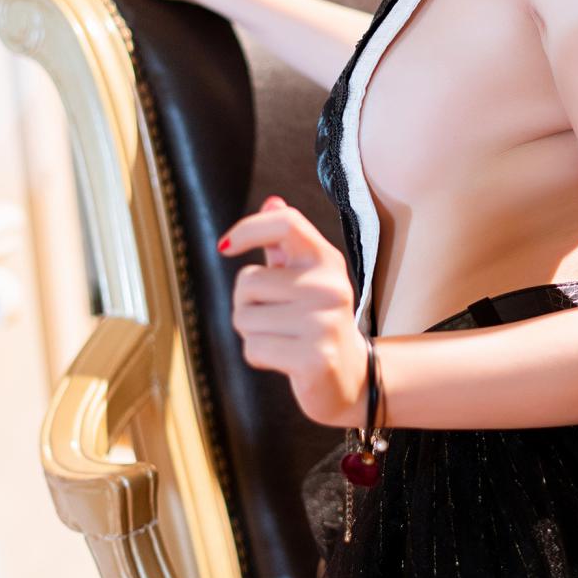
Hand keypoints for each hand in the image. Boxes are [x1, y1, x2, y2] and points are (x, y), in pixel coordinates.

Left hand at [219, 195, 366, 427]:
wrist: (351, 376)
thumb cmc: (317, 321)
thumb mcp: (306, 278)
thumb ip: (286, 243)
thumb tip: (271, 201)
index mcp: (326, 260)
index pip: (286, 223)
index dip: (249, 228)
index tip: (226, 246)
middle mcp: (329, 286)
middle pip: (247, 282)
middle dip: (246, 303)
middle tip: (277, 318)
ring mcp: (324, 322)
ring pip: (244, 318)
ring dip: (252, 332)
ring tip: (283, 338)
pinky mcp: (315, 358)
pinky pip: (254, 349)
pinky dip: (260, 356)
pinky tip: (286, 358)